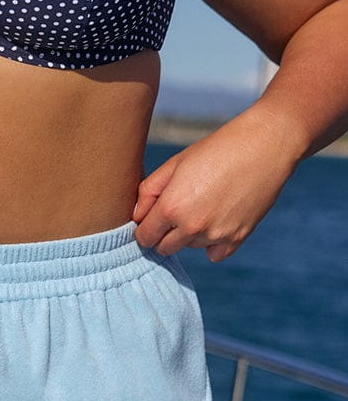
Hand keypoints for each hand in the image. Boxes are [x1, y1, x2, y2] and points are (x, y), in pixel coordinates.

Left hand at [132, 110, 297, 261]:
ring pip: (190, 247)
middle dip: (164, 235)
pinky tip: (217, 220)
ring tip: (204, 204)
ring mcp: (216, 235)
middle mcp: (192, 227)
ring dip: (190, 234)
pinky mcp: (238, 238)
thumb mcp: (174, 164)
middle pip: (164, 248)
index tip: (152, 218)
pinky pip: (215, 254)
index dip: (145, 228)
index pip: (144, 237)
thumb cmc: (215, 150)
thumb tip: (137, 216)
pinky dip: (213, 243)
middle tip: (176, 212)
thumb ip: (148, 192)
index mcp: (171, 207)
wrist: (264, 146)